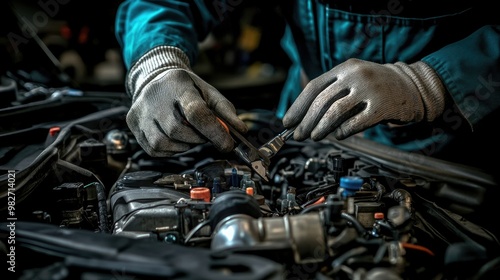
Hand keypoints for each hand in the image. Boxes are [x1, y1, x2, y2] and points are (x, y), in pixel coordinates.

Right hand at [126, 47, 246, 156]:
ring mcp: (140, 111)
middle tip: (205, 133)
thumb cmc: (185, 88)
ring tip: (189, 132)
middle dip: (198, 138)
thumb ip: (226, 111)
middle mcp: (154, 97)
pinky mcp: (133, 124)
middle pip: (179, 131)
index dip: (214, 132)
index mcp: (177, 84)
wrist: (155, 78)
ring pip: (165, 143)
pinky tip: (175, 137)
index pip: (196, 112)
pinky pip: (154, 149)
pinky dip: (171, 149)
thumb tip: (240, 131)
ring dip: (184, 144)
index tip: (228, 144)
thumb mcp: (208, 92)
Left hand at [282, 58, 446, 140]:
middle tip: (298, 135)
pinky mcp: (382, 106)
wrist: (413, 86)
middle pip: (321, 101)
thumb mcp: (353, 81)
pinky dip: (343, 132)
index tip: (288, 121)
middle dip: (306, 121)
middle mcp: (355, 75)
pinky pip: (356, 123)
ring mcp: (369, 89)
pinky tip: (339, 136)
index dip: (298, 106)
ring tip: (314, 137)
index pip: (314, 87)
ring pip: (335, 112)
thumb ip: (333, 94)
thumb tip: (304, 118)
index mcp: (344, 68)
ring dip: (321, 128)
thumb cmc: (376, 87)